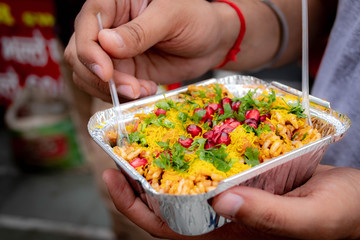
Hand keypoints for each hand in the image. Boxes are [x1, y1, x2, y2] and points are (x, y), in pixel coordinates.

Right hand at [64, 0, 238, 101]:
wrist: (211, 42)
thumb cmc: (195, 19)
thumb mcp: (171, 18)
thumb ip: (140, 31)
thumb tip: (106, 43)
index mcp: (114, 3)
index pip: (86, 25)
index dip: (89, 52)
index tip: (107, 73)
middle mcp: (108, 27)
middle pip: (80, 54)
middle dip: (101, 77)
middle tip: (132, 88)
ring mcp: (114, 52)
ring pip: (90, 75)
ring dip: (112, 90)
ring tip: (144, 90)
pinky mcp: (125, 71)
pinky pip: (110, 88)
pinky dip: (122, 95)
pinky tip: (147, 90)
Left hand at [103, 165, 359, 239]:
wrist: (355, 202)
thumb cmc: (339, 215)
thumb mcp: (309, 217)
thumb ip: (269, 214)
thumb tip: (224, 200)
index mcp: (229, 235)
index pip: (170, 229)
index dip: (137, 208)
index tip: (115, 179)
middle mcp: (222, 218)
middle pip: (167, 205)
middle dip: (137, 183)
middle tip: (118, 154)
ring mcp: (230, 198)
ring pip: (184, 185)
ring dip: (160, 166)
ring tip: (142, 142)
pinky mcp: (241, 180)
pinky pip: (207, 169)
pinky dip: (191, 155)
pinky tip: (184, 136)